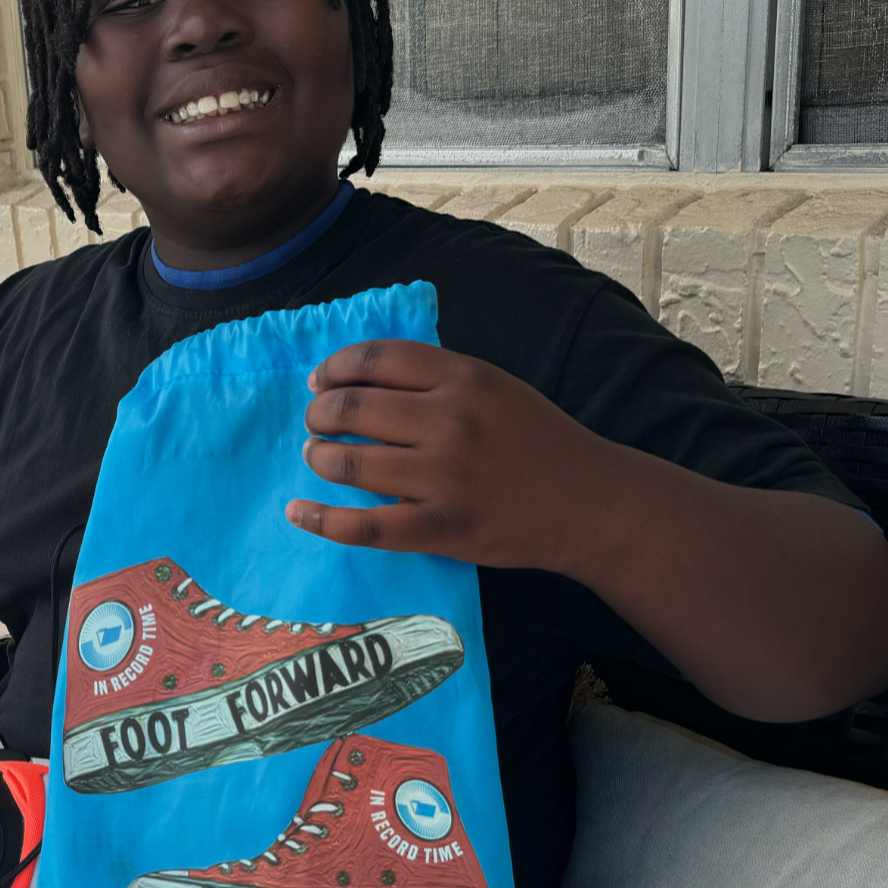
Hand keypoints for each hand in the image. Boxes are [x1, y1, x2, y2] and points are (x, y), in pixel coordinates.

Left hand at [286, 337, 608, 570]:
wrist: (589, 503)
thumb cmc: (538, 441)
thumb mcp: (495, 387)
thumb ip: (438, 378)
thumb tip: (364, 377)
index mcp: (462, 377)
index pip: (375, 360)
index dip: (334, 368)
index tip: (318, 382)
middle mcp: (449, 421)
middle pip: (353, 407)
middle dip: (319, 414)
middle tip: (314, 423)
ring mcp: (443, 477)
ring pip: (350, 462)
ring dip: (319, 457)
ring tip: (316, 457)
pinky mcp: (441, 527)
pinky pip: (365, 526)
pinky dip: (322, 519)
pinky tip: (298, 512)